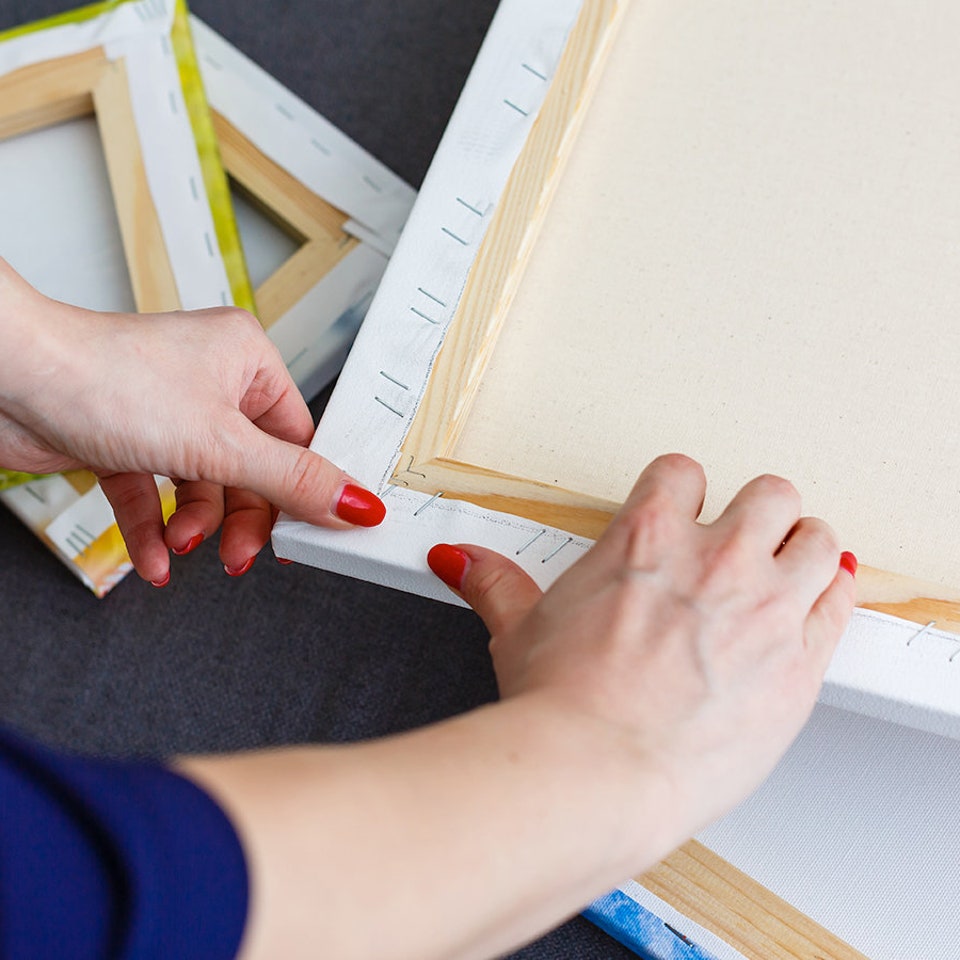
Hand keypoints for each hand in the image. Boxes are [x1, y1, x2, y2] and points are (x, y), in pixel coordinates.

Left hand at [0, 259, 383, 583]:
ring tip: (183, 546)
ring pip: (204, 485)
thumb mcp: (221, 443)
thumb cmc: (103, 378)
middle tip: (238, 554)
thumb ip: (292, 481)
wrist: (8, 380)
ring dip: (195, 526)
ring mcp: (167, 411)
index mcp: (247, 361)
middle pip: (252, 470)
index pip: (297, 437)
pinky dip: (155, 528)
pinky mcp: (127, 439)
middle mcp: (210, 382)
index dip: (303, 489)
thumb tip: (356, 503)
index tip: (312, 530)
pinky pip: (156, 493)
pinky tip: (155, 558)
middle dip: (241, 518)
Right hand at [428, 454, 855, 837]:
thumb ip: (495, 583)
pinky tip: (816, 602)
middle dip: (758, 512)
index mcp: (648, 536)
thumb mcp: (519, 630)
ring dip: (802, 548)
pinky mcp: (801, 656)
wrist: (600, 769)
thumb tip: (458, 559)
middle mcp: (716, 557)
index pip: (684, 471)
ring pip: (817, 537)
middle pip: (770, 493)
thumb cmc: (562, 704)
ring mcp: (766, 603)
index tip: (683, 509)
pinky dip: (832, 594)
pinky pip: (841, 597)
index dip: (683, 489)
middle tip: (743, 541)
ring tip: (786, 570)